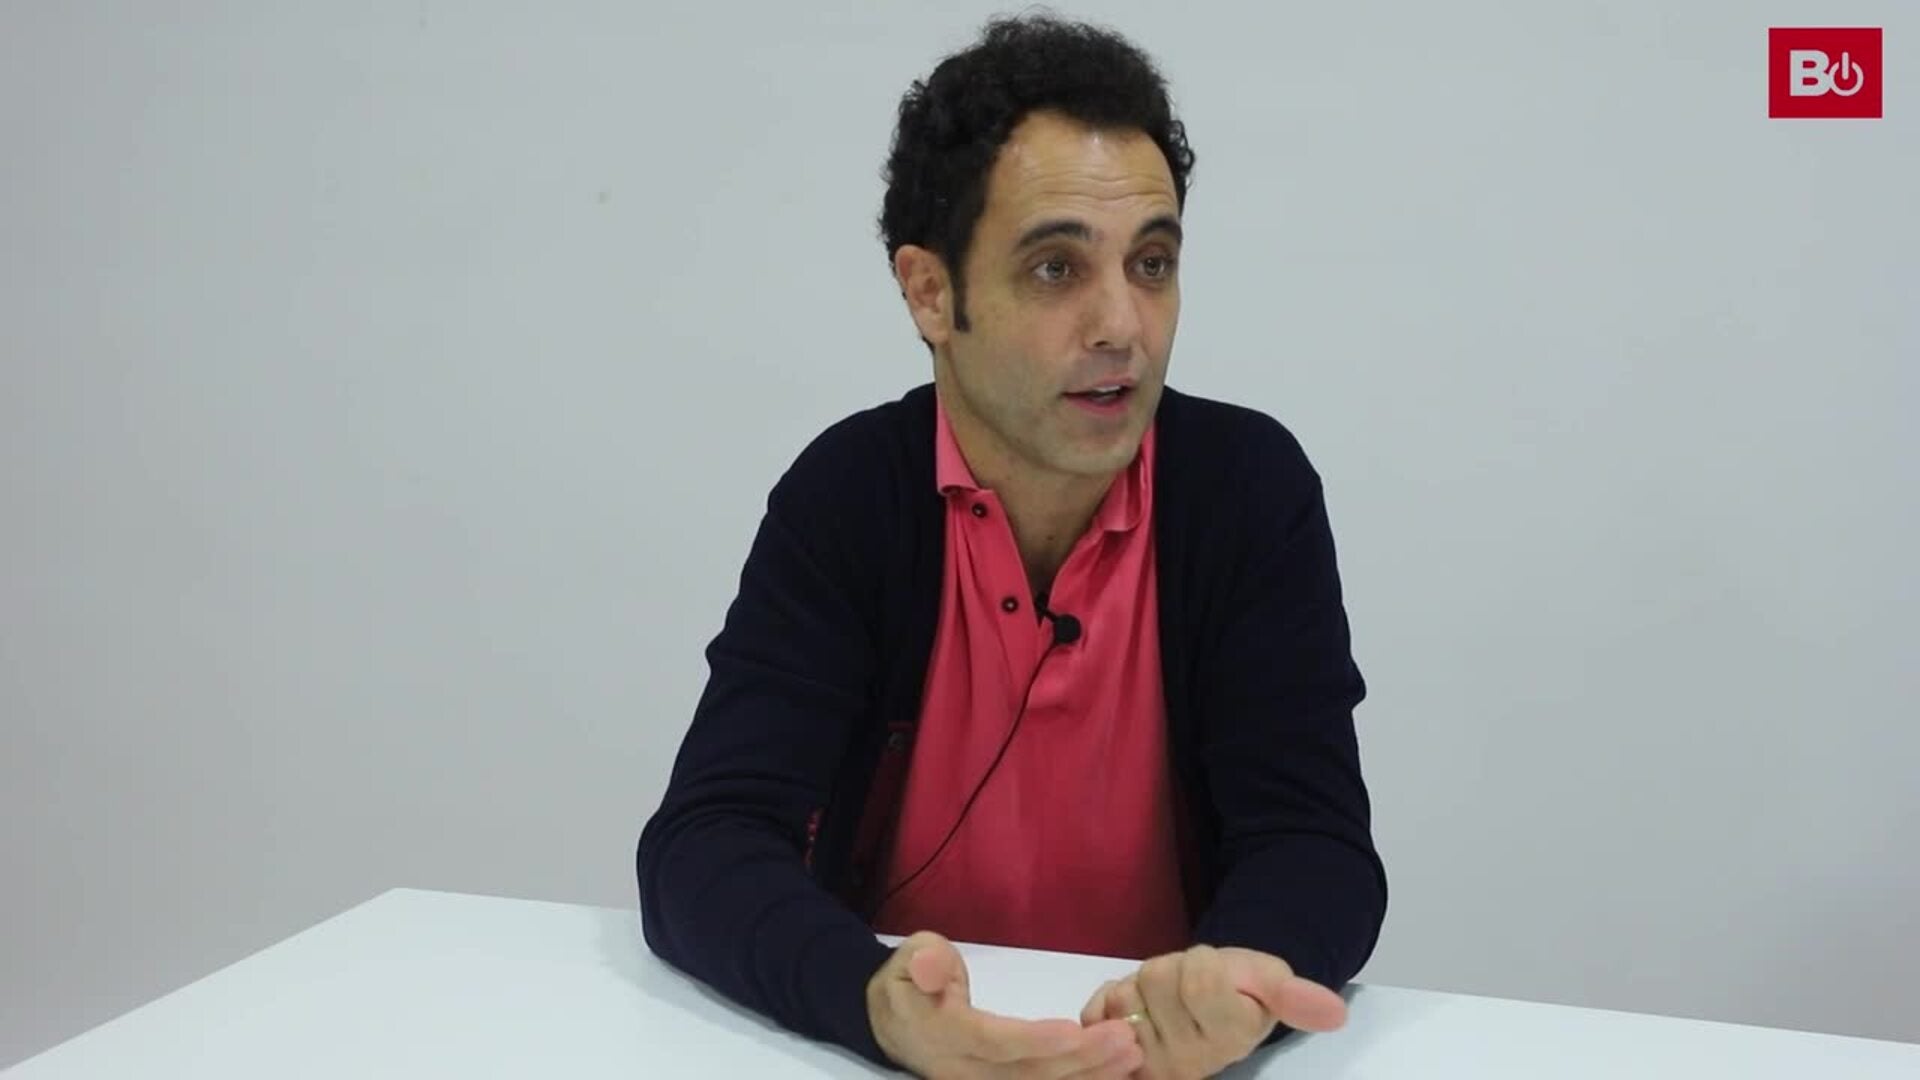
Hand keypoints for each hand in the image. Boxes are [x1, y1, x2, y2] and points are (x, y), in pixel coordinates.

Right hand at [869, 931, 1145, 1078]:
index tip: (1076, 1031)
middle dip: (1080, 1060)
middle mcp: (964, 1070)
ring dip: (1088, 1076)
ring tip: (1131, 1056)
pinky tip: (1114, 1073)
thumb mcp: (909, 958)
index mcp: (943, 1035)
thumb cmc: (909, 981)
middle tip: (1126, 1039)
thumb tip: (931, 967)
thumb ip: (924, 962)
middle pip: (1027, 1073)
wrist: (892, 1022)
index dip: (1034, 1040)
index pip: (993, 1042)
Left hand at [1078, 945, 1346, 1079]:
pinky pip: (1096, 1009)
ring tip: (1164, 1000)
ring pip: (1127, 992)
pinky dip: (1109, 999)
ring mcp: (1148, 1064)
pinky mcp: (1112, 1060)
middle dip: (1173, 969)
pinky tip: (1132, 1010)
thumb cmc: (1241, 990)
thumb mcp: (1271, 981)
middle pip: (1158, 979)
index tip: (1219, 975)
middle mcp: (1188, 1062)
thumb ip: (1297, 996)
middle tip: (1188, 986)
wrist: (1206, 1004)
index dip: (1206, 962)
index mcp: (1231, 1041)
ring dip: (1141, 984)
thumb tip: (1337, 1013)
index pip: (1201, 977)